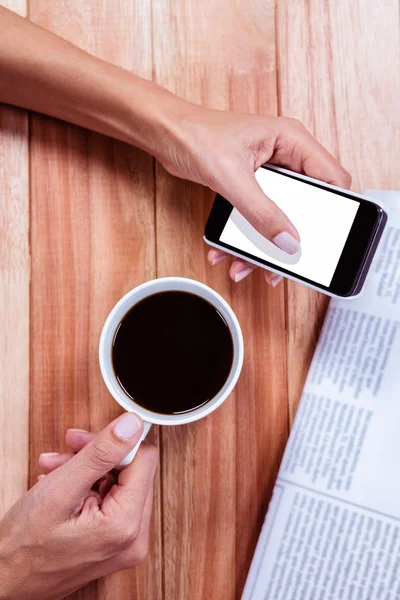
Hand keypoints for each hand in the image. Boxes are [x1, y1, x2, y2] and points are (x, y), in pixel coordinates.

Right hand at [0, 413, 157, 599]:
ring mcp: (124, 544)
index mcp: (126, 525)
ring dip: (86, 469)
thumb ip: (101, 454)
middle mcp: (133, 538)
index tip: (86, 440)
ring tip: (54, 469)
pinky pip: (109, 501)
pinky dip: (85, 487)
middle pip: (131, 472)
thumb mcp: (61, 490)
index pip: (144, 461)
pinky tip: (59, 484)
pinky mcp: (112, 544)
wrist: (4, 582)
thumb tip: (132, 425)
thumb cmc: (24, 548)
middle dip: (96, 456)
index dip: (114, 444)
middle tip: (67, 451)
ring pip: (117, 484)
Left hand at [156, 106, 350, 284]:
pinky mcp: (252, 186)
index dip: (335, 210)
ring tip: (246, 265)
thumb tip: (288, 242)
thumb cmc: (194, 135)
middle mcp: (286, 156)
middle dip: (292, 238)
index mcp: (292, 141)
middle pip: (307, 205)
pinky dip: (246, 239)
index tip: (325, 240)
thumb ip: (262, 212)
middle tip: (282, 263)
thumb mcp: (232, 178)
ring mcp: (269, 173)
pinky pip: (260, 219)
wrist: (164, 134)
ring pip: (281, 218)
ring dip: (264, 245)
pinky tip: (228, 253)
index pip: (333, 178)